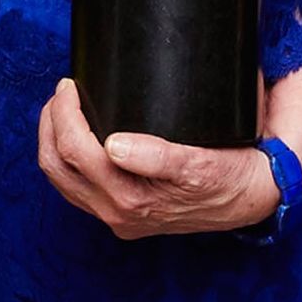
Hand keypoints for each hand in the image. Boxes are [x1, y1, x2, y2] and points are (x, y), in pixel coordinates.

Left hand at [37, 76, 291, 237]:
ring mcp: (116, 216)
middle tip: (62, 91)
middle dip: (50, 124)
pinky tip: (73, 138)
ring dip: (52, 142)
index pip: (74, 153)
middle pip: (57, 166)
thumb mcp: (200, 163)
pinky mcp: (120, 214)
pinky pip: (76, 188)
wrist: (250, 198)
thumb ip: (159, 157)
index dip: (64, 114)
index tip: (71, 84)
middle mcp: (117, 213)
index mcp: (131, 201)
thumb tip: (114, 146)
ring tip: (60, 110)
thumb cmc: (228, 174)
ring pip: (60, 180)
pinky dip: (65, 160)